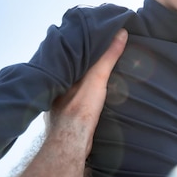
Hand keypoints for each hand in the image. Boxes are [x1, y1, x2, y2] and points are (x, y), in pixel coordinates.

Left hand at [0, 29, 127, 176]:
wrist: (70, 143)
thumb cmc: (80, 109)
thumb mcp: (97, 78)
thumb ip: (107, 57)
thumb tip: (121, 32)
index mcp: (59, 73)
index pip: (70, 53)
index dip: (80, 44)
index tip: (91, 36)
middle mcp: (55, 85)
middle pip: (70, 68)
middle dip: (81, 61)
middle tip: (94, 51)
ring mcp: (56, 101)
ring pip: (70, 84)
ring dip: (80, 79)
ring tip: (94, 71)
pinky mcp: (64, 115)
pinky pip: (73, 98)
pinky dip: (81, 94)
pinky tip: (89, 95)